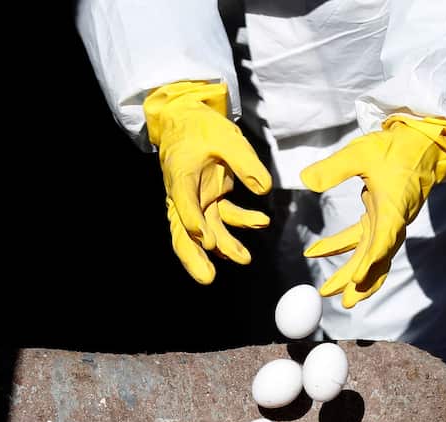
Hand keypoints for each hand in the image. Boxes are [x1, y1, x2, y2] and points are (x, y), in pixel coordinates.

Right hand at [143, 81, 272, 283]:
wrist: (187, 119)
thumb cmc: (201, 127)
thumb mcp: (226, 137)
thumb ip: (245, 162)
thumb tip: (264, 189)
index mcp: (180, 176)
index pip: (183, 203)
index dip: (193, 222)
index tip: (207, 240)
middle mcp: (184, 194)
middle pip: (183, 231)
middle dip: (194, 256)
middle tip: (207, 278)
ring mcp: (197, 199)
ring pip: (204, 231)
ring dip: (224, 247)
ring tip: (245, 259)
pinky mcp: (209, 199)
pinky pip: (223, 218)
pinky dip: (241, 222)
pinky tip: (261, 221)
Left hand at [300, 115, 445, 307]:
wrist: (424, 143)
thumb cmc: (396, 147)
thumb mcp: (362, 153)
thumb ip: (333, 169)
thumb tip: (305, 180)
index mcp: (393, 208)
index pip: (383, 240)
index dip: (371, 262)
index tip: (357, 279)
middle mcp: (394, 221)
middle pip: (376, 258)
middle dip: (358, 281)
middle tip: (340, 301)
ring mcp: (389, 221)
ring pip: (371, 255)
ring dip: (352, 273)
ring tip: (331, 291)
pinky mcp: (383, 217)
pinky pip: (364, 240)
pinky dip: (344, 249)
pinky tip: (317, 251)